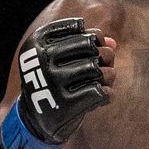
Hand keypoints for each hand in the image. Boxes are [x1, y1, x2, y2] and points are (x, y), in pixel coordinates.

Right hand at [16, 17, 115, 142]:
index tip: (93, 48)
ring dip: (109, 75)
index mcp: (37, 42)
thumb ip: (89, 45)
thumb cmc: (55, 80)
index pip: (79, 29)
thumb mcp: (63, 58)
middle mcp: (42, 60)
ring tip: (103, 81)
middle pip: (92, 47)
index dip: (95, 38)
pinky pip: (102, 93)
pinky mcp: (65, 106)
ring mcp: (52, 83)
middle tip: (103, 66)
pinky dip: (107, 94)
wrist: (36, 119)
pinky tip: (100, 97)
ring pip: (99, 70)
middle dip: (106, 55)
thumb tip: (112, 43)